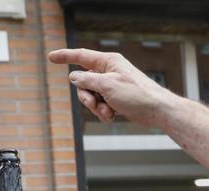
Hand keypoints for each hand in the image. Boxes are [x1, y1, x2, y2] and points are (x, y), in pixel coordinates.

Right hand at [48, 48, 176, 125]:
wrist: (157, 111)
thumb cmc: (137, 94)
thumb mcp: (107, 86)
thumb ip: (87, 80)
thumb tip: (73, 77)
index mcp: (108, 62)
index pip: (81, 56)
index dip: (65, 56)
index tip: (51, 57)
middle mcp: (109, 72)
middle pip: (83, 82)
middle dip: (86, 97)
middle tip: (94, 104)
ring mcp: (111, 86)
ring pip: (91, 96)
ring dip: (95, 107)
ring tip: (108, 113)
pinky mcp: (115, 99)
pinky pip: (100, 105)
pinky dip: (103, 112)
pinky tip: (112, 116)